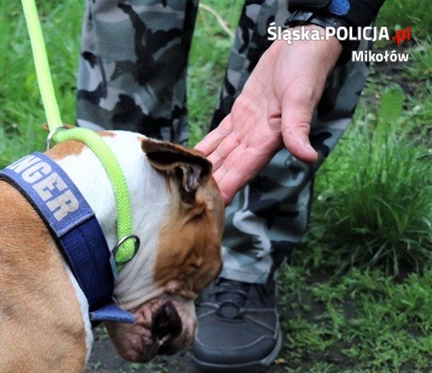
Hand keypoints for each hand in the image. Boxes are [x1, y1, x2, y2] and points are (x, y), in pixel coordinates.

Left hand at [195, 36, 342, 203]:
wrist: (303, 44)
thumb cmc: (306, 69)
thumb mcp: (301, 97)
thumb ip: (298, 128)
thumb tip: (309, 156)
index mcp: (270, 139)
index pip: (244, 169)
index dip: (228, 187)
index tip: (211, 206)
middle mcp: (257, 138)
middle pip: (228, 168)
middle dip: (210, 184)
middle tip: (187, 202)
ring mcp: (247, 127)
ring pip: (221, 155)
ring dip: (205, 170)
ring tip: (184, 185)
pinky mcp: (240, 113)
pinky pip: (219, 136)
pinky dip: (205, 147)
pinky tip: (190, 158)